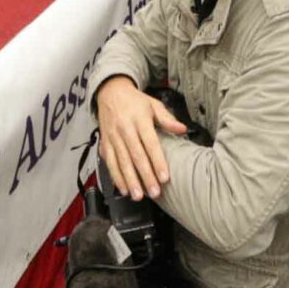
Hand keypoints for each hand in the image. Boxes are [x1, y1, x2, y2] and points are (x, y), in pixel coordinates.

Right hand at [94, 75, 186, 201]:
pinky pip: (110, 163)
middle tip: (154, 192)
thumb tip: (183, 129)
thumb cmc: (135, 101)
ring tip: (138, 195)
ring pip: (122, 162)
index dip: (157, 161)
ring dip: (130, 180)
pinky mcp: (105, 143)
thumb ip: (167, 119)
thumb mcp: (153, 104)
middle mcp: (125, 129)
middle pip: (136, 156)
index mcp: (139, 119)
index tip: (164, 177)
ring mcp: (113, 137)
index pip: (150, 143)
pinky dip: (116, 177)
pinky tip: (123, 189)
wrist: (110, 92)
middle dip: (145, 176)